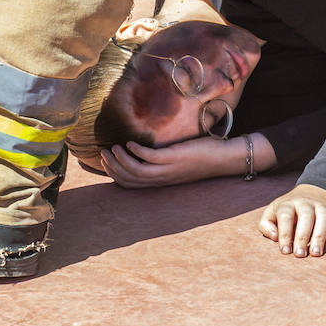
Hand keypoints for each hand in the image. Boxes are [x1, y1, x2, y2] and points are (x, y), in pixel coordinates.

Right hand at [100, 137, 232, 187]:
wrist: (224, 159)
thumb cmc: (203, 158)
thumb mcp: (178, 163)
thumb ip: (163, 160)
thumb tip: (148, 149)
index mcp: (161, 181)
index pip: (131, 184)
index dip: (114, 174)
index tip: (104, 162)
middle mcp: (162, 179)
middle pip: (129, 178)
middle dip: (112, 167)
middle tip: (102, 154)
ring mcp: (168, 169)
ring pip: (136, 170)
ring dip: (120, 159)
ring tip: (112, 147)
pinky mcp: (174, 158)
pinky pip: (148, 157)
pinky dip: (136, 151)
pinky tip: (130, 142)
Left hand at [258, 184, 325, 257]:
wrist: (313, 191)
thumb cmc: (288, 210)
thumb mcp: (272, 212)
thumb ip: (266, 225)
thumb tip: (274, 237)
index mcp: (288, 204)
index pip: (286, 216)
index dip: (285, 234)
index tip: (285, 251)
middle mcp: (306, 203)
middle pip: (306, 217)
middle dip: (302, 237)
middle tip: (300, 254)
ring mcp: (322, 207)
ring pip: (323, 219)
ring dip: (320, 236)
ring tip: (316, 254)